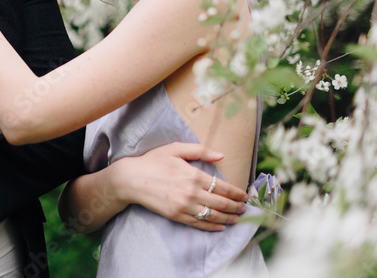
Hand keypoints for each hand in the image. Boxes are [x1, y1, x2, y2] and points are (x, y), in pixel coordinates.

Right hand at [63, 143, 247, 232]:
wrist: (131, 179)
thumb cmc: (153, 162)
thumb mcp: (174, 149)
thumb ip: (199, 150)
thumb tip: (221, 155)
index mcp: (193, 174)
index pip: (223, 187)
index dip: (237, 193)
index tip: (245, 195)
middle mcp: (191, 192)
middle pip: (221, 203)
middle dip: (236, 207)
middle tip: (245, 208)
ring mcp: (184, 206)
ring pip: (213, 215)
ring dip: (228, 218)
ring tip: (237, 218)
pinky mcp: (176, 215)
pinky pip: (199, 224)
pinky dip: (212, 226)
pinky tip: (220, 226)